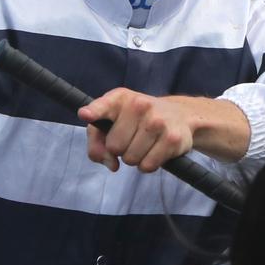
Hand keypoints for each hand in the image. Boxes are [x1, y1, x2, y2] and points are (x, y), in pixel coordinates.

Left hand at [80, 88, 195, 172]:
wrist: (180, 115)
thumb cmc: (137, 120)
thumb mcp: (112, 122)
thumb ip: (97, 141)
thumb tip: (110, 162)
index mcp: (120, 98)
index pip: (103, 105)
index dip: (94, 112)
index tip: (85, 115)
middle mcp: (139, 105)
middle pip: (114, 147)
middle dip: (119, 150)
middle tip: (130, 139)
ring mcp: (157, 121)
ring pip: (130, 159)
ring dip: (134, 158)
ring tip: (142, 144)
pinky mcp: (172, 139)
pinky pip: (147, 166)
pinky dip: (147, 165)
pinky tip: (154, 151)